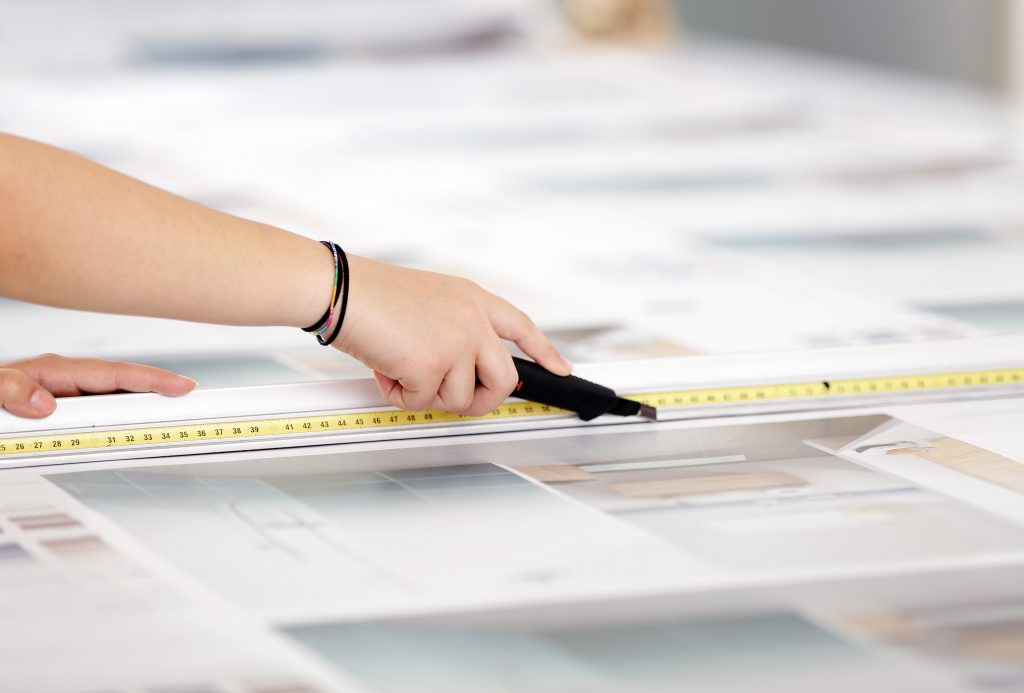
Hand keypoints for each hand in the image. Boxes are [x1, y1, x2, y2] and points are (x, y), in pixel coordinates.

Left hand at [0, 354, 195, 417]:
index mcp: (57, 371)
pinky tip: (137, 434)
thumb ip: (11, 389)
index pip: (116, 374)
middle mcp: (69, 381)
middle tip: (195, 408)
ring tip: (174, 424)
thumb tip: (44, 403)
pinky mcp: (70, 413)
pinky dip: (124, 425)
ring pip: (118, 404)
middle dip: (162, 395)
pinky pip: (104, 418)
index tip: (182, 386)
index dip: (152, 380)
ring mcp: (72, 396)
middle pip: (127, 388)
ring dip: (145, 412)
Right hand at [336, 256, 571, 416]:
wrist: (340, 288)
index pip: (520, 327)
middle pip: (504, 379)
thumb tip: (464, 374)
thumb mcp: (429, 301)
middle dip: (481, 399)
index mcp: (472, 298)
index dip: (544, 351)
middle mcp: (472, 318)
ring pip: (461, 399)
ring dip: (427, 395)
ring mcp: (457, 341)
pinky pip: (423, 402)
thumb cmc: (371, 294)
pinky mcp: (433, 364)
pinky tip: (385, 368)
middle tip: (451, 398)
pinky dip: (399, 394)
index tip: (560, 369)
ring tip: (400, 367)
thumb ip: (455, 330)